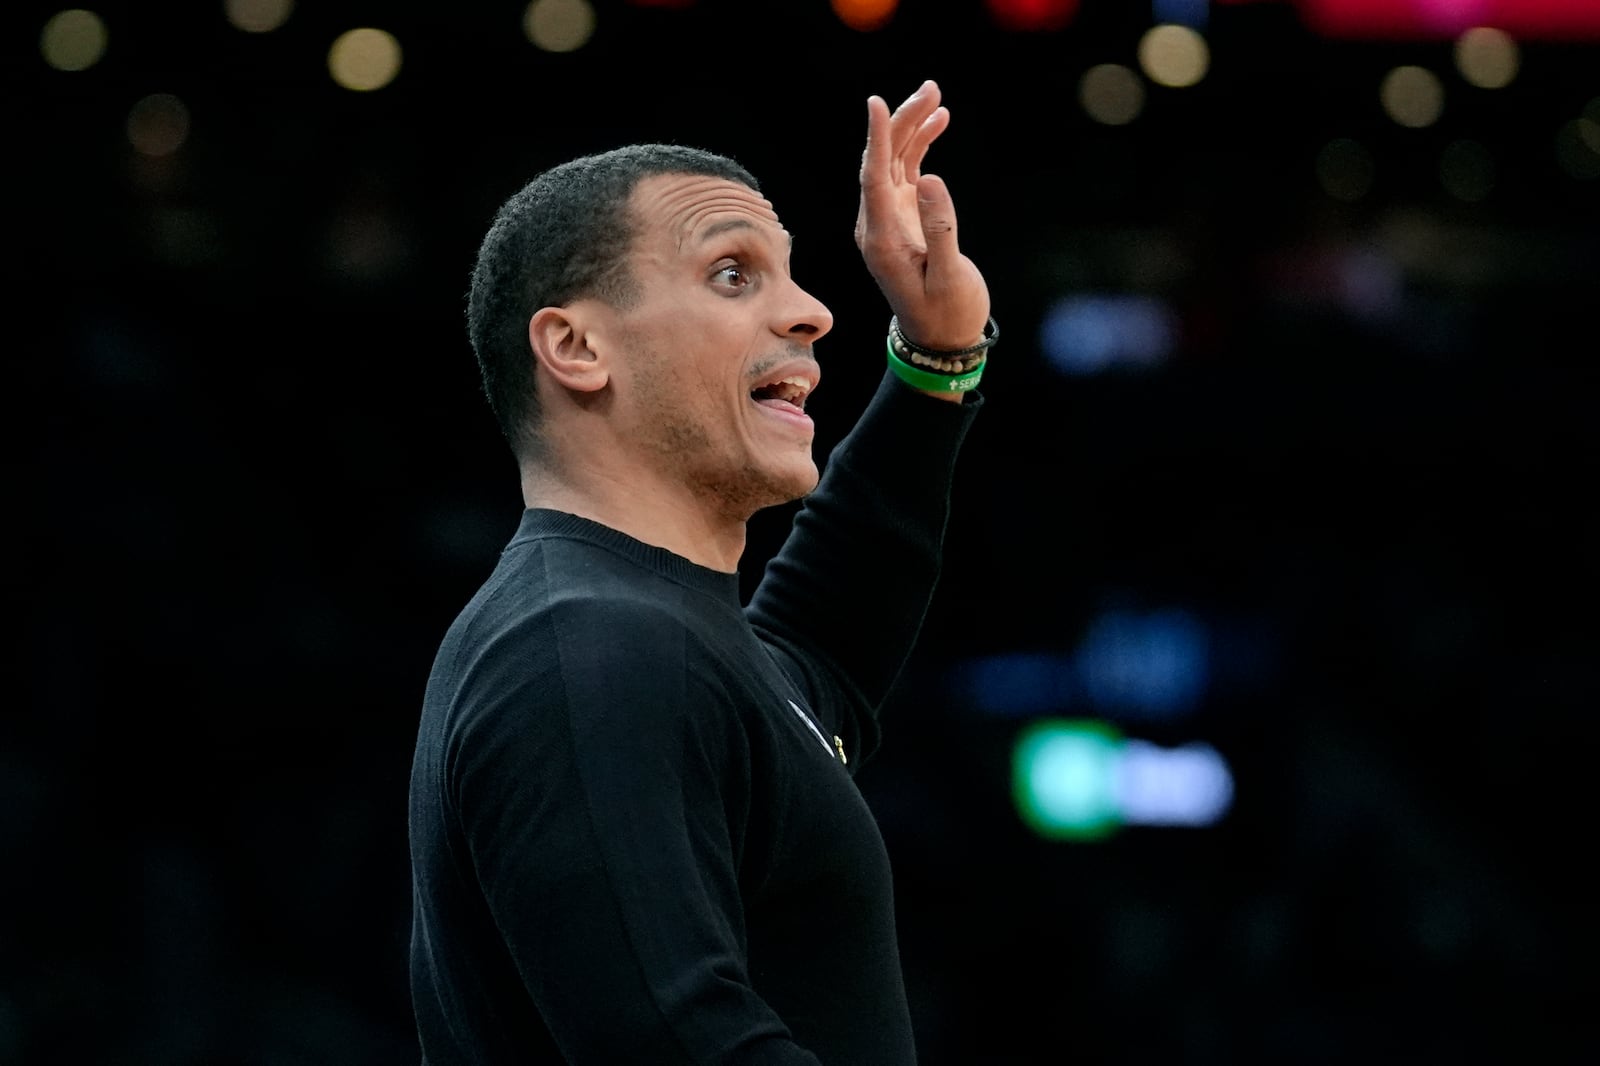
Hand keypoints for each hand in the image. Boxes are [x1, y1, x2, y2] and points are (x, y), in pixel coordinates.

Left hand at [855, 79, 990, 351]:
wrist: (941, 339)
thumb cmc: (947, 313)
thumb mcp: (948, 276)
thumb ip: (940, 229)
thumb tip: (929, 180)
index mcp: (880, 239)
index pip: (872, 178)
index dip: (875, 139)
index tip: (876, 103)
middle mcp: (877, 225)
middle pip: (881, 161)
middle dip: (901, 122)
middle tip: (931, 88)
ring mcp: (889, 219)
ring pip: (894, 161)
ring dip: (911, 127)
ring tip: (936, 95)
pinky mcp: (905, 217)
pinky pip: (906, 171)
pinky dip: (920, 146)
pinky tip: (938, 121)